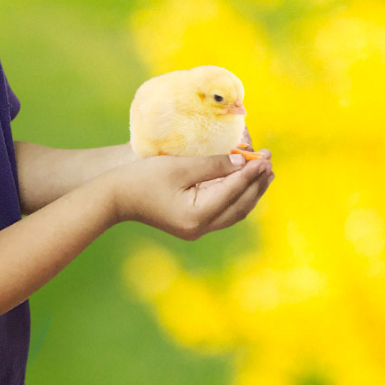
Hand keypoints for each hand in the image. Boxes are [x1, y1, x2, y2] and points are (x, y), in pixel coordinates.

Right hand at [108, 150, 273, 240]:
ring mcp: (197, 228)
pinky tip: (242, 180)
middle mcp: (201, 227)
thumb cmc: (144, 177)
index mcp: (198, 215)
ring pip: (235, 210)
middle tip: (269, 161)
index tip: (265, 156)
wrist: (116, 196)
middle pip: (240, 206)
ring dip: (250, 190)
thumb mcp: (180, 166)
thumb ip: (213, 164)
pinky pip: (224, 210)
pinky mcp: (192, 222)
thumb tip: (242, 161)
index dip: (252, 172)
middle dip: (257, 183)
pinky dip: (237, 194)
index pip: (234, 191)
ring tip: (263, 170)